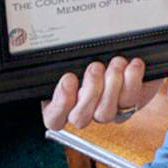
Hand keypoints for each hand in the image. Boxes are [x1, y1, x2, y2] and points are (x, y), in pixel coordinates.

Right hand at [41, 57, 161, 130]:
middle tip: (96, 67)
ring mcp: (107, 110)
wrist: (129, 50)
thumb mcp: (73, 52)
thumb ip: (58, 58)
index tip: (69, 79)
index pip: (53, 118)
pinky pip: (130, 101)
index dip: (60, 104)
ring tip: (116, 63)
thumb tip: (35, 49)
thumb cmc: (96, 51)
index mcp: (65, 99)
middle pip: (80, 118)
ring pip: (105, 113)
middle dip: (89, 91)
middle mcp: (86, 109)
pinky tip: (132, 65)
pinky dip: (132, 80)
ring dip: (111, 85)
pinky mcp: (129, 104)